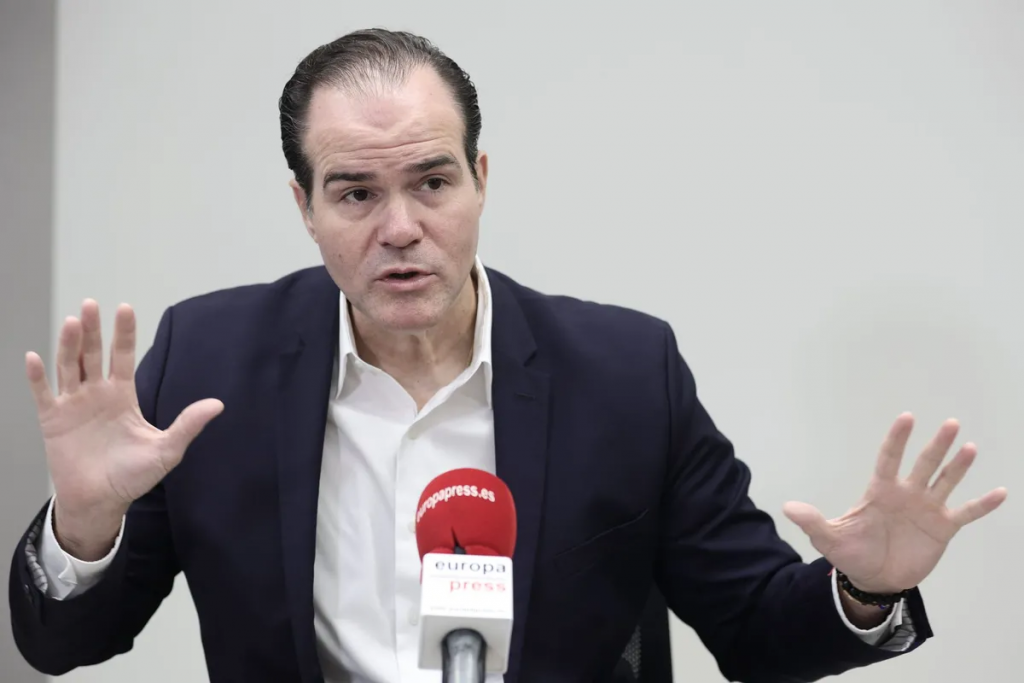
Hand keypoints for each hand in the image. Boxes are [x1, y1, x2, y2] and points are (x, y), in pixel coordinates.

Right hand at [25, 299, 222, 559]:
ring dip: (68, 344)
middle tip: (91, 304)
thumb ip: (188, 424)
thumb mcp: (167, 449)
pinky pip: (43, 394)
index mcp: (123, 396)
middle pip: (93, 354)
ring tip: (71, 322)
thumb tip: (218, 404)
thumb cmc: (133, 476)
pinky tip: (34, 357)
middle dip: (93, 330)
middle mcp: (96, 394)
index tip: (125, 308)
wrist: (102, 501)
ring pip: (69, 366)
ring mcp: (73, 405)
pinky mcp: (53, 420)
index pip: (122, 356)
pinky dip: (37, 376)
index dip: (123, 333)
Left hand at [783, 413, 1006, 594]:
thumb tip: (787, 508)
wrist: (874, 579)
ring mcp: (927, 509)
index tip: (907, 418)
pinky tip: (1000, 492)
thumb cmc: (852, 553)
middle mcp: (907, 494)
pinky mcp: (943, 528)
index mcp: (880, 491)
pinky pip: (966, 513)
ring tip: (970, 447)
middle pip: (924, 464)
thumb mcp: (829, 538)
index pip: (889, 459)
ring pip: (946, 481)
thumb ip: (812, 521)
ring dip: (958, 466)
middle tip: (951, 423)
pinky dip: (982, 505)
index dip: (897, 440)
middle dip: (936, 445)